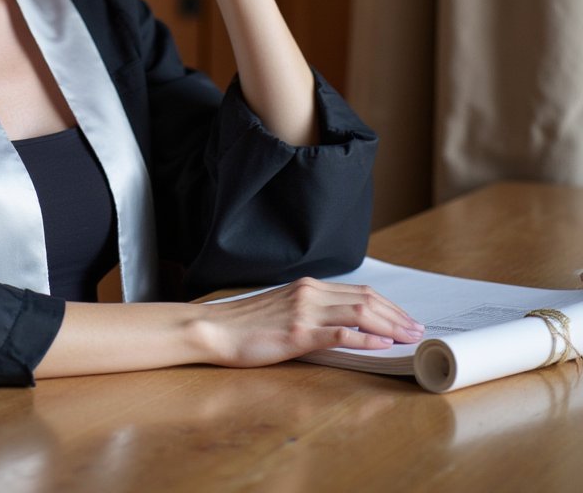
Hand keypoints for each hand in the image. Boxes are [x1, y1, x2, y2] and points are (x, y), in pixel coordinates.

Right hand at [199, 277, 424, 367]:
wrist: (214, 329)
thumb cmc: (244, 323)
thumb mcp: (281, 308)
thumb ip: (309, 310)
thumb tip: (340, 323)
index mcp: (306, 287)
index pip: (358, 291)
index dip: (388, 305)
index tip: (406, 318)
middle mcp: (309, 294)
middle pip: (365, 299)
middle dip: (397, 315)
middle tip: (418, 330)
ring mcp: (303, 313)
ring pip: (359, 313)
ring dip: (390, 326)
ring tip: (410, 338)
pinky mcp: (297, 334)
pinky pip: (340, 334)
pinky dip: (367, 339)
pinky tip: (382, 346)